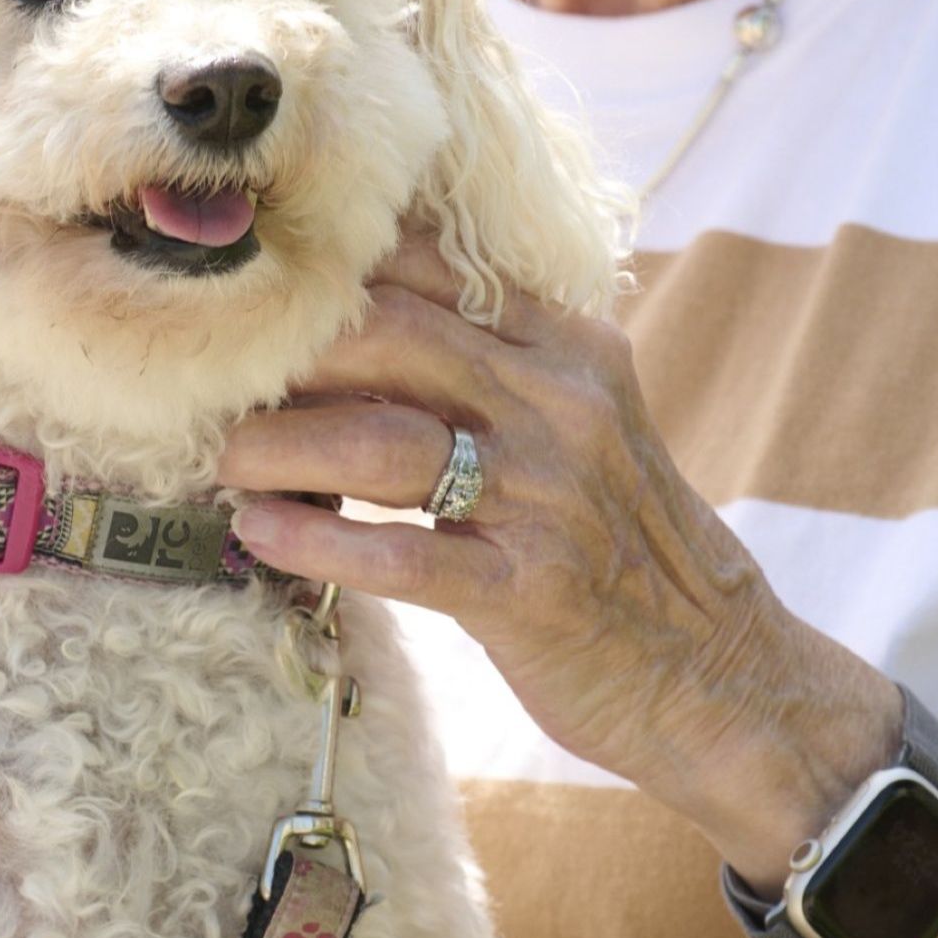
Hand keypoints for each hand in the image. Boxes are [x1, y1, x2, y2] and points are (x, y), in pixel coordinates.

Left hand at [217, 235, 899, 882]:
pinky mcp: (528, 591)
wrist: (718, 670)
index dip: (337, 271)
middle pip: (394, 334)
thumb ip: (491, 363)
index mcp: (570, 346)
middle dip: (291, 351)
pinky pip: (400, 554)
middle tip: (219, 373)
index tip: (260, 287)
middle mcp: (561, 403)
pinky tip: (262, 535)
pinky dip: (317, 540)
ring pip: (382, 439)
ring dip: (281, 446)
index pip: (435, 267)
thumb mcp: (580, 420)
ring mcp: (547, 495)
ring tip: (225, 459)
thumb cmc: (621, 538)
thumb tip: (350, 328)